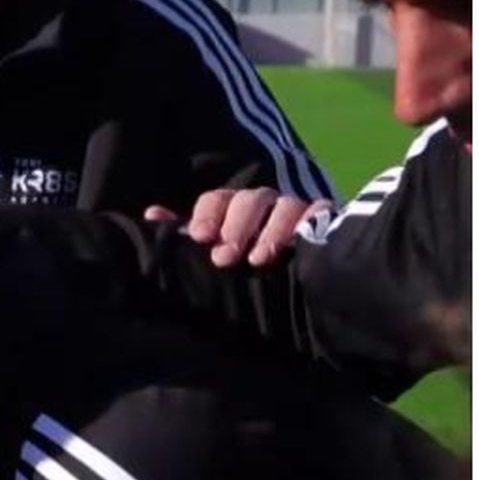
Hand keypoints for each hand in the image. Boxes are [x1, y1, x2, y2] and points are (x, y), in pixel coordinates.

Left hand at [145, 188, 332, 268]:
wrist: (298, 280)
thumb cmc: (245, 259)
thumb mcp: (213, 247)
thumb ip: (183, 234)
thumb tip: (150, 214)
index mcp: (233, 208)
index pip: (218, 200)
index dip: (207, 215)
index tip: (199, 237)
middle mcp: (265, 204)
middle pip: (251, 200)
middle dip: (236, 226)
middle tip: (224, 258)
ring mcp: (298, 211)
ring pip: (286, 205)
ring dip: (272, 230)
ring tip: (259, 259)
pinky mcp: (327, 221)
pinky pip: (323, 213)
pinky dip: (310, 226)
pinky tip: (299, 249)